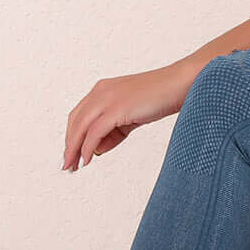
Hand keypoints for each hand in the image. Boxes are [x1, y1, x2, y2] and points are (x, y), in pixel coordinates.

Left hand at [62, 63, 193, 170]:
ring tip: (73, 166)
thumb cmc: (163, 97)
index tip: (72, 153)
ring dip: (74, 149)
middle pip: (75, 121)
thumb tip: (97, 149)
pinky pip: (94, 133)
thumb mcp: (133, 116)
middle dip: (69, 145)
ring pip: (80, 128)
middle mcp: (101, 91)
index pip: (79, 115)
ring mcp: (107, 99)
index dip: (72, 135)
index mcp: (104, 89)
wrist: (182, 83)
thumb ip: (115, 130)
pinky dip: (87, 148)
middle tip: (68, 164)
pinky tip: (87, 160)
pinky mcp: (116, 108)